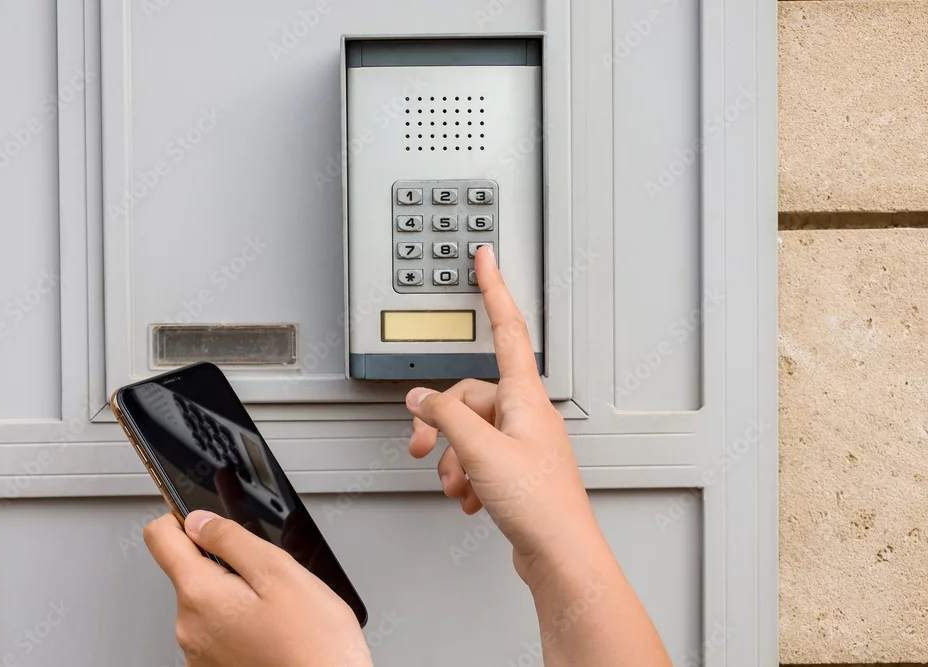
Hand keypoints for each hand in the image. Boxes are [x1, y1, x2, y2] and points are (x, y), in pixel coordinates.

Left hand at [143, 511, 371, 666]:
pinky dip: (242, 621)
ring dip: (238, 594)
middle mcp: (189, 627)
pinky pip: (220, 629)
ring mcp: (200, 653)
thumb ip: (233, 538)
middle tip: (270, 573)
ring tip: (278, 606)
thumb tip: (201, 520)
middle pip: (190, 570)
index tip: (205, 517)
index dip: (182, 517)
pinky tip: (274, 628)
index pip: (160, 537)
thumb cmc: (314, 647)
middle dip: (226, 562)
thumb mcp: (281, 572)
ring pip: (209, 600)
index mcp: (201, 595)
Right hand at [405, 245, 598, 588]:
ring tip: (458, 483)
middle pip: (471, 395)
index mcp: (525, 397)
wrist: (560, 554)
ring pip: (472, 430)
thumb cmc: (539, 504)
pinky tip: (471, 497)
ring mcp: (524, 442)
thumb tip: (422, 399)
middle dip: (443, 423)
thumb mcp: (481, 451)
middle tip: (426, 446)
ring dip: (456, 457)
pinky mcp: (518, 469)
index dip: (494, 290)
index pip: (507, 329)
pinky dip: (468, 474)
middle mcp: (527, 414)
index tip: (487, 259)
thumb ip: (445, 417)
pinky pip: (481, 456)